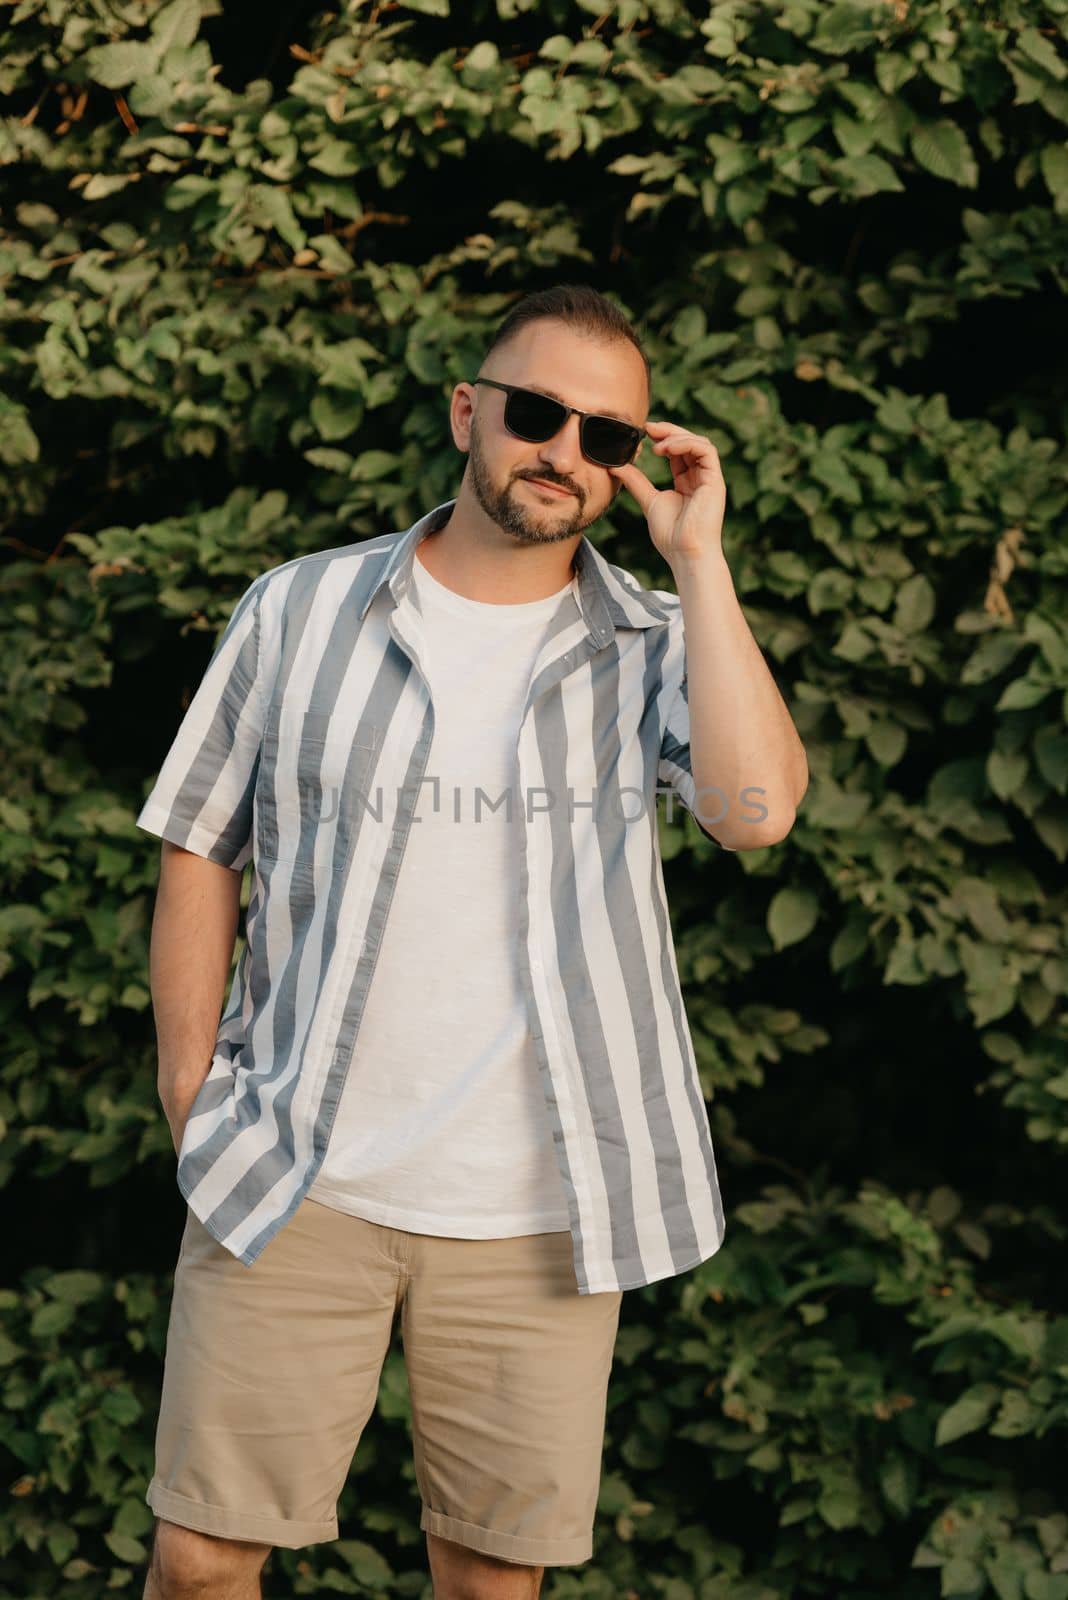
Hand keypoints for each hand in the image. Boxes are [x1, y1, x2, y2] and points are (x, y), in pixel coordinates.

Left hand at [609, 419, 726, 571]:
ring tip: (657, 444)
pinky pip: (707, 451)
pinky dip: (687, 444)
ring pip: (700, 443)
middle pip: (689, 442)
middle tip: (649, 428)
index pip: (678, 451)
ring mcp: (710, 479)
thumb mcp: (648, 501)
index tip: (644, 432)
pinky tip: (668, 449)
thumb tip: (615, 466)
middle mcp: (700, 478)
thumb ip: (635, 482)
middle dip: (669, 431)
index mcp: (686, 482)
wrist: (685, 553)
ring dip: (678, 437)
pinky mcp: (716, 481)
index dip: (663, 438)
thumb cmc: (671, 535)